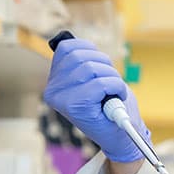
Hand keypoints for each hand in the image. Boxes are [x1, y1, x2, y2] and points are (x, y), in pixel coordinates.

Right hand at [43, 38, 149, 162]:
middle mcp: (52, 90)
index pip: (67, 47)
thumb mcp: (92, 78)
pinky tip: (117, 97)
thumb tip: (64, 38)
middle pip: (80, 56)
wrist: (121, 136)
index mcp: (53, 81)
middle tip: (111, 82)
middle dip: (105, 64)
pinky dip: (117, 86)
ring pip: (92, 68)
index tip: (100, 68)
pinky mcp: (76, 108)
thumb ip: (78, 61)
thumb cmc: (110, 105)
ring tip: (113, 91)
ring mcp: (62, 100)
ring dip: (112, 77)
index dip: (91, 51)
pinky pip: (102, 83)